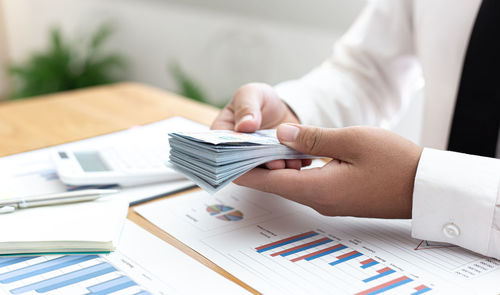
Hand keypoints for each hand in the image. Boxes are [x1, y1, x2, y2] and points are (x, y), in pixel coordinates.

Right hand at [211, 83, 308, 168]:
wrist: (279, 109)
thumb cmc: (258, 99)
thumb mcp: (251, 94)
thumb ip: (246, 107)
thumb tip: (245, 125)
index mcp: (222, 136)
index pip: (222, 152)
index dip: (237, 156)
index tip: (255, 153)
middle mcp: (235, 154)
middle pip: (244, 167)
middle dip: (262, 167)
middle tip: (278, 163)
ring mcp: (254, 163)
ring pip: (263, 173)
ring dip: (279, 172)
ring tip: (294, 164)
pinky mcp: (271, 166)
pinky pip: (280, 174)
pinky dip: (291, 168)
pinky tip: (302, 162)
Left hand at [235, 124, 422, 218]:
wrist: (425, 187)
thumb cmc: (394, 162)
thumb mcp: (352, 140)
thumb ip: (312, 138)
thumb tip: (281, 134)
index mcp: (317, 189)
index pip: (268, 181)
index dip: (244, 168)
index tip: (225, 158)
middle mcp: (318, 201)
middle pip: (276, 183)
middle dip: (256, 164)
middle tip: (240, 143)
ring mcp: (328, 202)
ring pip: (290, 183)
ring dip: (275, 165)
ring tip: (261, 143)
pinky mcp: (338, 198)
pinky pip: (306, 184)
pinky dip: (293, 169)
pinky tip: (293, 153)